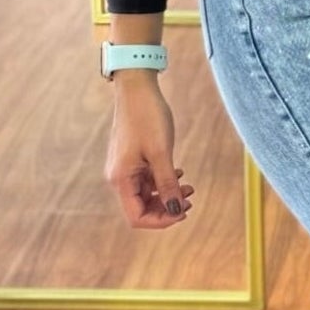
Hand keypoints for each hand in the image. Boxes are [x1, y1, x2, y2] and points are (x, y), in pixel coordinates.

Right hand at [105, 82, 194, 228]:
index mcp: (121, 179)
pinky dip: (163, 181)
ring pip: (146, 195)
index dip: (161, 220)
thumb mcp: (161, 153)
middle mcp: (119, 177)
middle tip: (190, 199)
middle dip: (167, 208)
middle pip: (141, 208)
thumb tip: (176, 210)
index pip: (137, 217)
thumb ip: (168, 184)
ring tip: (189, 186)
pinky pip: (147, 180)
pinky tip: (179, 173)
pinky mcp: (132, 159)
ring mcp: (124, 168)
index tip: (183, 212)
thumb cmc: (147, 116)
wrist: (137, 88)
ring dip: (167, 195)